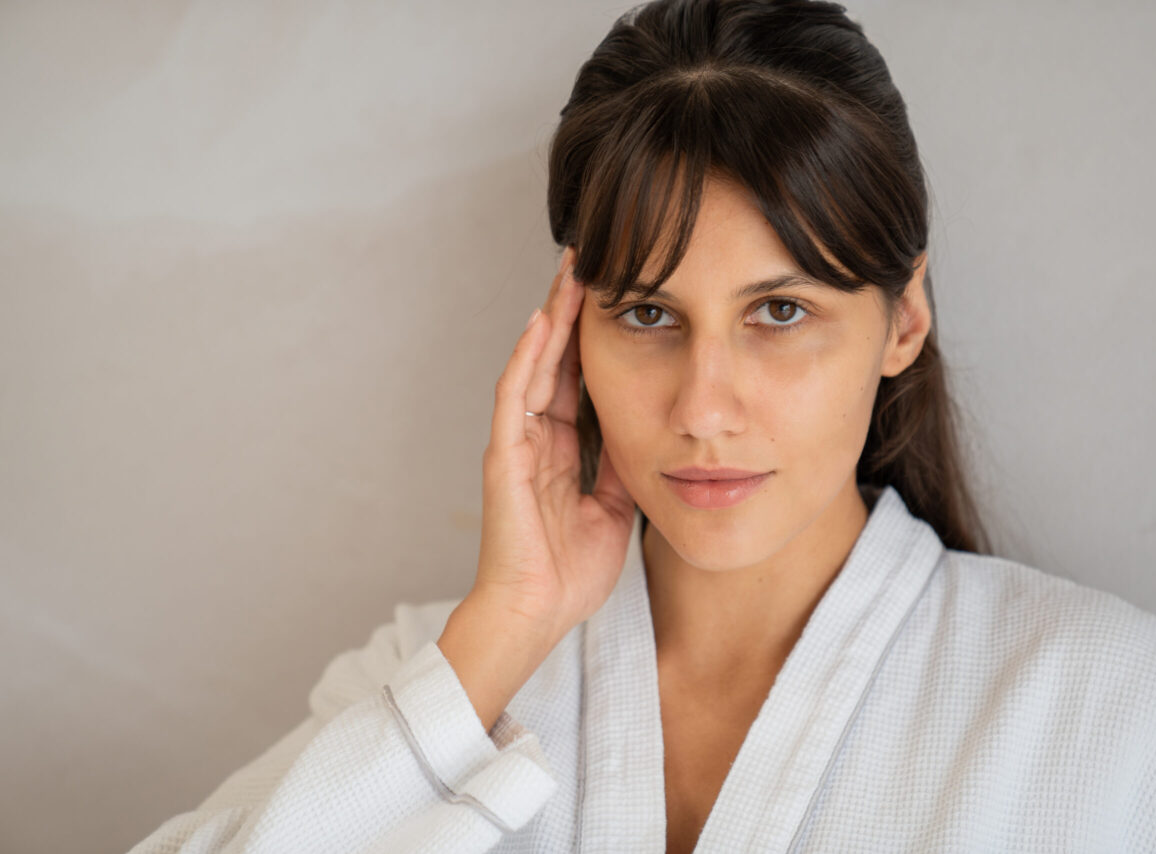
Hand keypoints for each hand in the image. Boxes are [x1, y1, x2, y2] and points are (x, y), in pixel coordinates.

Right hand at [471, 246, 635, 636]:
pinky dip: (529, 357)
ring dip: (552, 317)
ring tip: (571, 271)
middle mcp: (536, 436)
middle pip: (555, 358)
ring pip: (534, 364)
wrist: (537, 614)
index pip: (579, 377)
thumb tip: (650, 429)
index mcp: (560, 448)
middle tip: (592, 257)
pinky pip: (516, 397)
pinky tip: (544, 322)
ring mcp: (517, 443)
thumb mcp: (614, 507)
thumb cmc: (569, 571)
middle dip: (572, 309)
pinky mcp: (505, 456)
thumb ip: (622, 465)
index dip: (595, 335)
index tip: (620, 293)